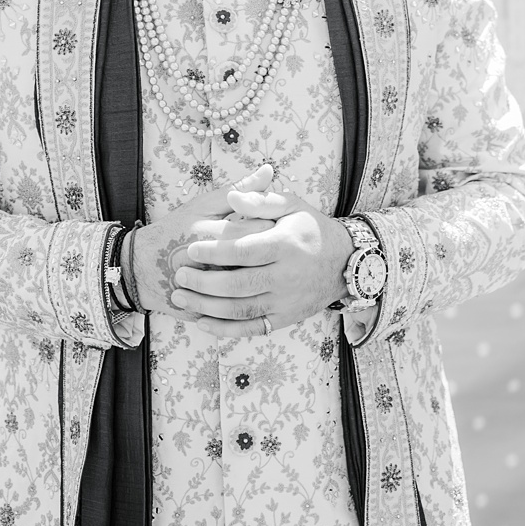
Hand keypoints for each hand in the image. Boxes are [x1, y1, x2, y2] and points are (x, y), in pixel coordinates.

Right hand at [125, 169, 266, 312]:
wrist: (142, 268)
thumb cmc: (175, 231)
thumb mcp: (203, 206)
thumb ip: (238, 190)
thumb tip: (270, 170)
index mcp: (215, 234)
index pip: (262, 228)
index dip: (273, 225)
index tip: (274, 223)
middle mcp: (216, 264)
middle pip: (263, 258)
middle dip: (272, 252)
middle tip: (272, 246)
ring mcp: (215, 291)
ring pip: (256, 286)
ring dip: (264, 275)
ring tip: (262, 265)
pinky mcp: (213, 310)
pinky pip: (243, 309)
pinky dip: (252, 298)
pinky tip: (251, 287)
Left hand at [176, 178, 350, 339]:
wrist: (345, 262)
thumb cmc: (310, 229)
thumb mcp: (291, 205)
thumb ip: (260, 199)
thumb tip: (233, 195)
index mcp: (285, 246)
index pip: (244, 251)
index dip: (215, 252)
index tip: (190, 249)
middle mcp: (287, 277)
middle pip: (239, 285)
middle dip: (204, 283)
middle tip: (179, 276)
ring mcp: (286, 302)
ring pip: (241, 310)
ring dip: (207, 307)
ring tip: (180, 297)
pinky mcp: (285, 319)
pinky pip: (252, 329)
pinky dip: (225, 329)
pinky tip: (202, 322)